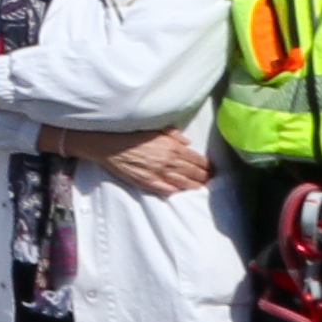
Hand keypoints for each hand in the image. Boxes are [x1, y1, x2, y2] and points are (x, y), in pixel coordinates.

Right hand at [96, 128, 211, 197]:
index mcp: (173, 147)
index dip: (207, 165)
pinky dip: (177, 191)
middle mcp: (169, 161)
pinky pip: (168, 189)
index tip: (211, 168)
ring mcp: (159, 173)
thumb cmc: (130, 135)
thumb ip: (173, 134)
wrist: (109, 146)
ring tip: (200, 187)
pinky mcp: (149, 182)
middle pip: (194, 172)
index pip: (197, 159)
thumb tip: (187, 142)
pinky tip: (182, 192)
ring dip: (194, 185)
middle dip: (204, 176)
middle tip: (210, 179)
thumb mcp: (154, 129)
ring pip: (184, 183)